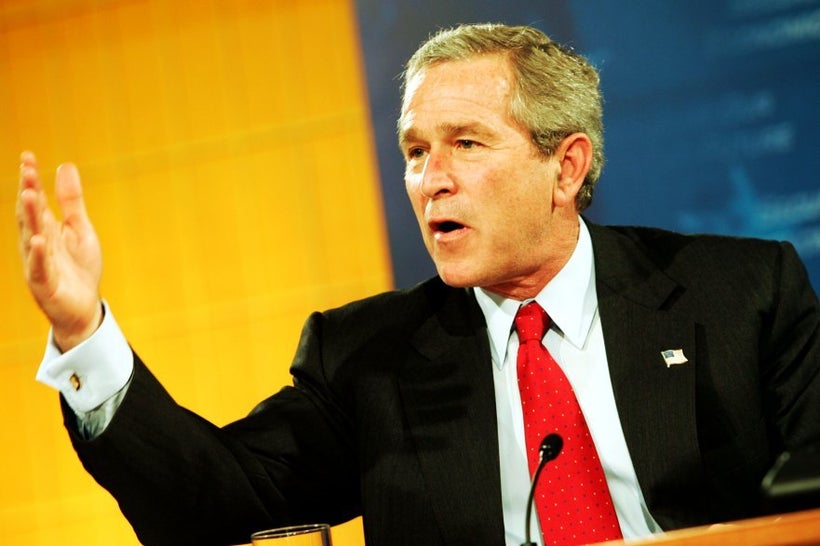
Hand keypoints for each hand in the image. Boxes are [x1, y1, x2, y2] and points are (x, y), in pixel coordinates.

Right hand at [16, 151, 102, 350]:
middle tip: (27, 170)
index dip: (31, 179)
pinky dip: (38, 254)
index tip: (28, 156)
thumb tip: (65, 165)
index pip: (36, 200)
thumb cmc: (79, 268)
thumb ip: (71, 201)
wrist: (84, 308)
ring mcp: (38, 264)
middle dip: (28, 192)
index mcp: (46, 228)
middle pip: (30, 215)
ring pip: (31, 237)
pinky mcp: (44, 284)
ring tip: (29, 194)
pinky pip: (39, 268)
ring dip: (29, 217)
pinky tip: (38, 240)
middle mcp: (37, 243)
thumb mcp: (80, 229)